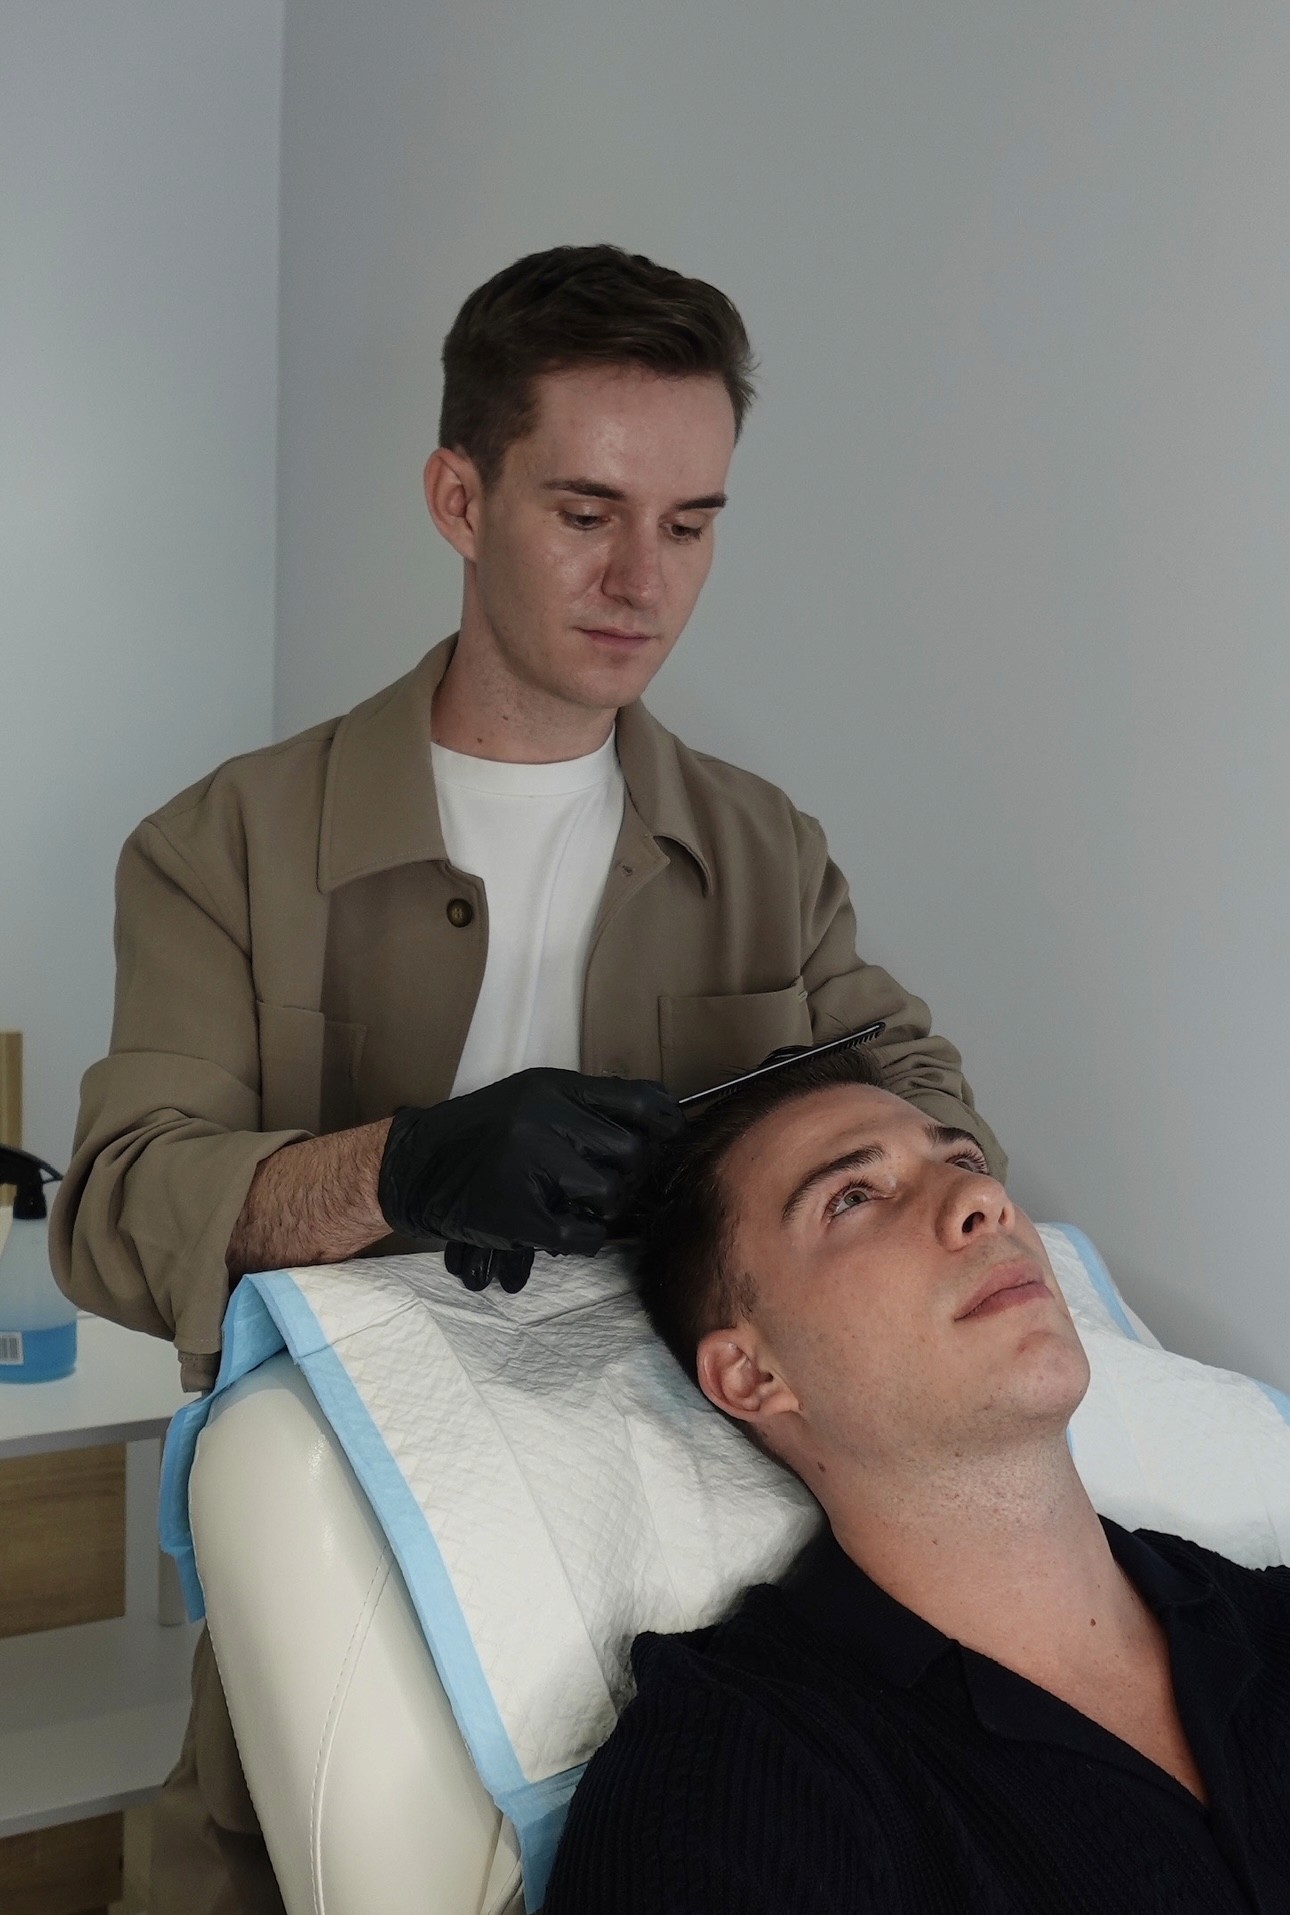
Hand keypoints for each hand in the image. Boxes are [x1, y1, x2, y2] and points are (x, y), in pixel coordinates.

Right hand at [377, 1068, 684, 1288]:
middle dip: (629, 1176)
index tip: (672, 1139)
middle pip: (631, 1154)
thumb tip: (662, 1122)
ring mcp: (530, 1164)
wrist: (415, 1166)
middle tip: (610, 1186)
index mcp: (553, 1088)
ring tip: (572, 1204)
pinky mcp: (519, 1212)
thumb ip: (587, 1106)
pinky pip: (582, 1233)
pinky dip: (581, 1237)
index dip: (667, 1124)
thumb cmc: (482, 1133)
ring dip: (600, 1208)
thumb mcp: (532, 1098)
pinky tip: (562, 1229)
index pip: (639, 1101)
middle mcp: (544, 1118)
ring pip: (609, 1195)